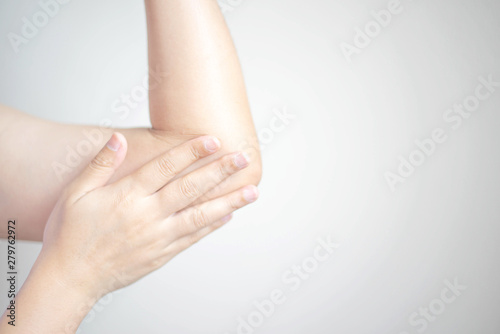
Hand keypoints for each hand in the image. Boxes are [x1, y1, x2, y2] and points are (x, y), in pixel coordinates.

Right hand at [39, 132, 258, 300]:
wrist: (70, 279)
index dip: (192, 151)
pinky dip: (212, 225)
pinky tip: (228, 216)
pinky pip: (193, 237)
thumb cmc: (70, 234)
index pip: (166, 167)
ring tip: (252, 191)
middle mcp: (148, 216)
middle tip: (243, 158)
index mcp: (128, 196)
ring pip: (201, 215)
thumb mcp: (76, 193)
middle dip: (220, 171)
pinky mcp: (162, 254)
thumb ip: (101, 164)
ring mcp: (158, 237)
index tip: (214, 139)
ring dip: (229, 202)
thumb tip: (118, 139)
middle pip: (191, 188)